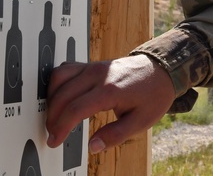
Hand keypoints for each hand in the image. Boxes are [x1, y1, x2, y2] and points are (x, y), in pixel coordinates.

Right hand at [45, 54, 175, 152]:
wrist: (162, 70)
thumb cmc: (153, 94)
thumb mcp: (142, 121)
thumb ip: (116, 135)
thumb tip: (93, 147)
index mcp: (111, 90)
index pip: (75, 109)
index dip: (60, 128)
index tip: (54, 141)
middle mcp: (98, 74)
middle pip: (62, 95)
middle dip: (52, 118)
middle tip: (53, 134)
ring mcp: (93, 66)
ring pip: (58, 77)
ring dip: (50, 98)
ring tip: (54, 118)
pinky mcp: (91, 64)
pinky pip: (65, 69)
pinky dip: (55, 84)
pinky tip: (58, 98)